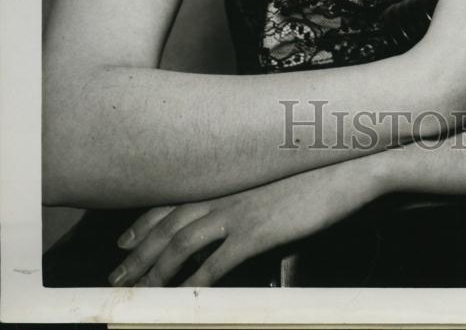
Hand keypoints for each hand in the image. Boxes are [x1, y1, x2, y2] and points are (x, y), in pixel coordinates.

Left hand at [107, 155, 385, 286]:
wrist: (349, 166)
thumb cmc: (319, 170)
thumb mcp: (277, 178)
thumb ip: (254, 195)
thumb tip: (243, 214)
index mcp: (229, 177)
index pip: (175, 199)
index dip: (146, 221)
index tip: (125, 240)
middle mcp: (226, 192)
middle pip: (169, 224)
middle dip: (140, 252)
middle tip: (117, 274)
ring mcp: (239, 211)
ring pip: (182, 244)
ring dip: (155, 271)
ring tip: (136, 291)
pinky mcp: (258, 233)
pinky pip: (216, 263)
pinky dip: (194, 283)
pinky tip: (182, 299)